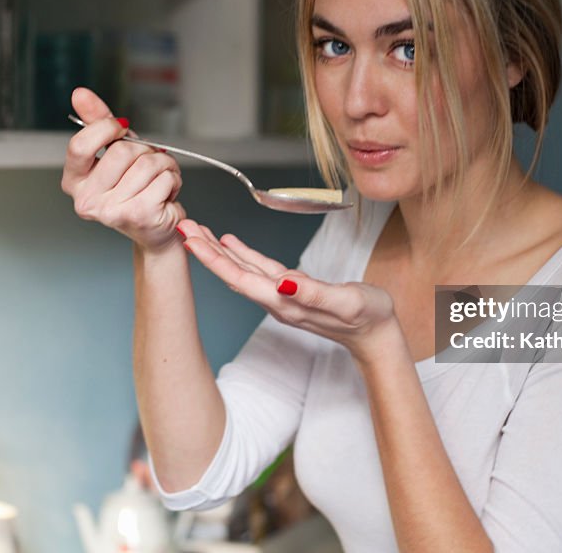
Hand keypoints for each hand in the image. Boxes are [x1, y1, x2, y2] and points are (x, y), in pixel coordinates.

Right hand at [61, 87, 184, 251]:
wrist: (155, 228)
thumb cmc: (135, 187)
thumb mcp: (114, 151)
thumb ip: (97, 122)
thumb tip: (80, 94)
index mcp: (74, 181)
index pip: (80, 144)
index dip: (106, 128)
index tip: (121, 127)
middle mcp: (87, 200)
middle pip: (122, 151)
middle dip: (145, 151)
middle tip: (148, 166)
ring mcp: (112, 211)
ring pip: (148, 163)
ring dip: (164, 166)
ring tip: (159, 180)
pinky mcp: (139, 215)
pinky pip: (164, 178)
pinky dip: (173, 179)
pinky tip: (166, 193)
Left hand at [179, 219, 401, 361]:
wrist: (377, 336)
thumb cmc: (367, 317)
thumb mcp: (346, 302)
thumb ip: (314, 292)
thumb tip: (283, 282)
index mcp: (285, 302)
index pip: (240, 278)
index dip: (213, 259)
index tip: (191, 241)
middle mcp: (278, 300)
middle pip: (233, 273)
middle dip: (206, 250)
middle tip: (183, 226)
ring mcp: (283, 295)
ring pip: (242, 269)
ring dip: (218, 250)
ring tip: (197, 231)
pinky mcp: (292, 289)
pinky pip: (260, 269)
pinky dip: (243, 254)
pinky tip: (231, 242)